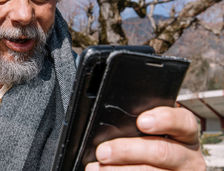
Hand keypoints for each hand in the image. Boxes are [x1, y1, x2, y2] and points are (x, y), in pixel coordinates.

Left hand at [85, 106, 205, 169]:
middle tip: (102, 152)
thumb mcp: (152, 132)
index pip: (183, 122)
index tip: (141, 121)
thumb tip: (108, 126)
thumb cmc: (150, 145)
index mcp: (185, 135)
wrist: (161, 169)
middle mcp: (188, 158)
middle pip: (161, 152)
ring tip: (97, 168)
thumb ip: (138, 125)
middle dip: (127, 150)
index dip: (164, 120)